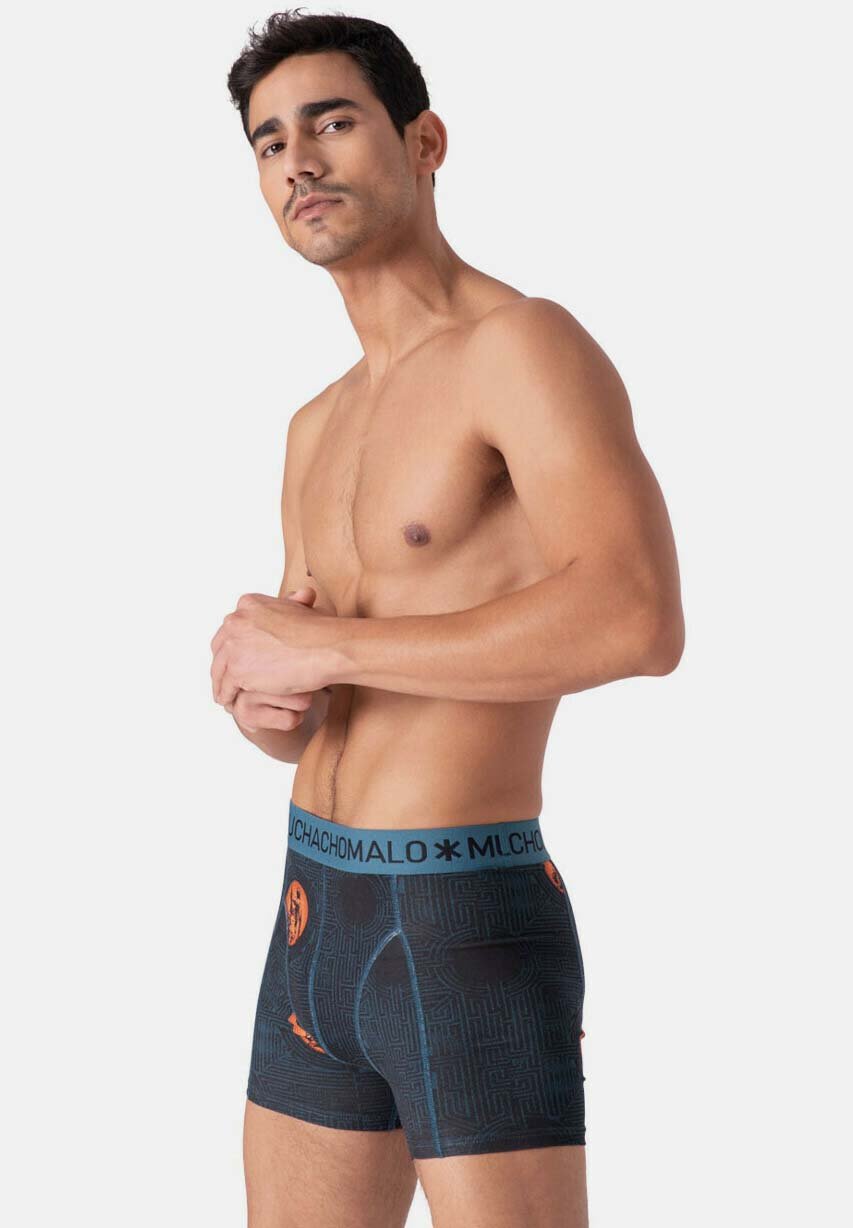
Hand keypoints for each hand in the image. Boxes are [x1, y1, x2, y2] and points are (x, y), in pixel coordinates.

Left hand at [224, 588, 324, 730]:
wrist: (327, 648)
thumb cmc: (321, 631)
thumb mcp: (302, 606)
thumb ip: (292, 603)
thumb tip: (300, 594)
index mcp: (248, 604)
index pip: (230, 628)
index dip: (233, 646)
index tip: (237, 658)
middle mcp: (235, 621)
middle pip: (220, 648)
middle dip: (223, 664)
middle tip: (226, 679)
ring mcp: (234, 646)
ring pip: (219, 669)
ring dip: (221, 683)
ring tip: (225, 695)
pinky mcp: (238, 670)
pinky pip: (225, 687)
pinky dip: (226, 696)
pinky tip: (230, 703)